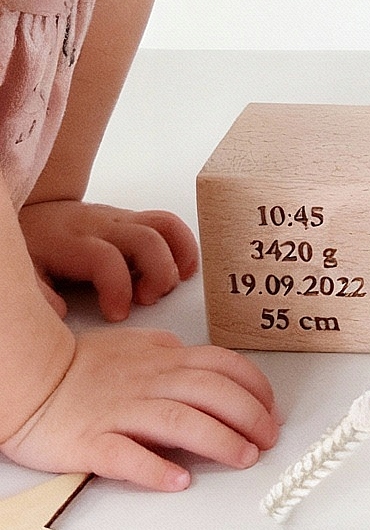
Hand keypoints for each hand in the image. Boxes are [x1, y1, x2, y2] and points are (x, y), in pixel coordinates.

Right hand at [0, 327, 277, 490]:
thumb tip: (201, 361)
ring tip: (243, 458)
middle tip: (267, 439)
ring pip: (180, 421)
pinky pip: (126, 456)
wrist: (26, 378)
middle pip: (213, 393)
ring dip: (219, 440)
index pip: (224, 367)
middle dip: (249, 416)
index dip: (255, 388)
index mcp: (163, 360)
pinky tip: (179, 480)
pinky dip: (155, 468)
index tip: (271, 410)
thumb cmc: (80, 367)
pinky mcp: (91, 443)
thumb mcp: (135, 346)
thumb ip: (171, 353)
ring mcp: (120, 412)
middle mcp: (149, 383)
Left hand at [21, 200, 196, 320]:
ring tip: (173, 284)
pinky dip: (184, 246)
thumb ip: (39, 292)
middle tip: (148, 299)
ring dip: (178, 256)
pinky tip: (183, 268)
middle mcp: (101, 226)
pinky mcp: (134, 219)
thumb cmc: (34, 247)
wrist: (37, 215)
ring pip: (164, 225)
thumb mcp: (25, 271)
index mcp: (71, 241)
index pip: (106, 259)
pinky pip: (168, 223)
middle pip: (146, 239)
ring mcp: (121, 219)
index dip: (118, 290)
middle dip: (158, 273)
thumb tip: (60, 312)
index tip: (117, 314)